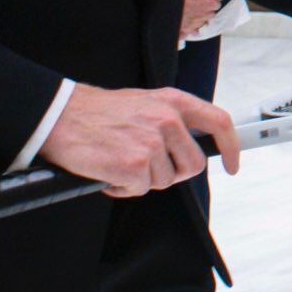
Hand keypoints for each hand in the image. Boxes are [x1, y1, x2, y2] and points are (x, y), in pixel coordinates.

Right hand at [40, 84, 239, 198]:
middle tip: (145, 166)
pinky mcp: (133, 164)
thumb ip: (170, 119)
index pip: (218, 122)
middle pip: (192, 165)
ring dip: (142, 179)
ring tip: (119, 161)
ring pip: (165, 180)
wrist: (59, 116)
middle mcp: (167, 119)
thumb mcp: (144, 102)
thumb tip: (190, 146)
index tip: (232, 164)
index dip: (231, 147)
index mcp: (173, 101)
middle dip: (172, 173)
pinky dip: (123, 188)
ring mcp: (151, 142)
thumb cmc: (99, 113)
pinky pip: (139, 190)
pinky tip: (108, 172)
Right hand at [180, 0, 223, 38]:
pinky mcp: (186, 29)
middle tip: (199, 4)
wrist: (167, 4)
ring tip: (193, 13)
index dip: (212, 0)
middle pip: (211, 15)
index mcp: (208, 5)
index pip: (217, 4)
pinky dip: (193, 30)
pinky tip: (190, 25)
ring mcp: (195, 24)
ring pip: (203, 23)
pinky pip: (193, 32)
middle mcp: (203, 16)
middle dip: (207, 10)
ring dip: (201, 19)